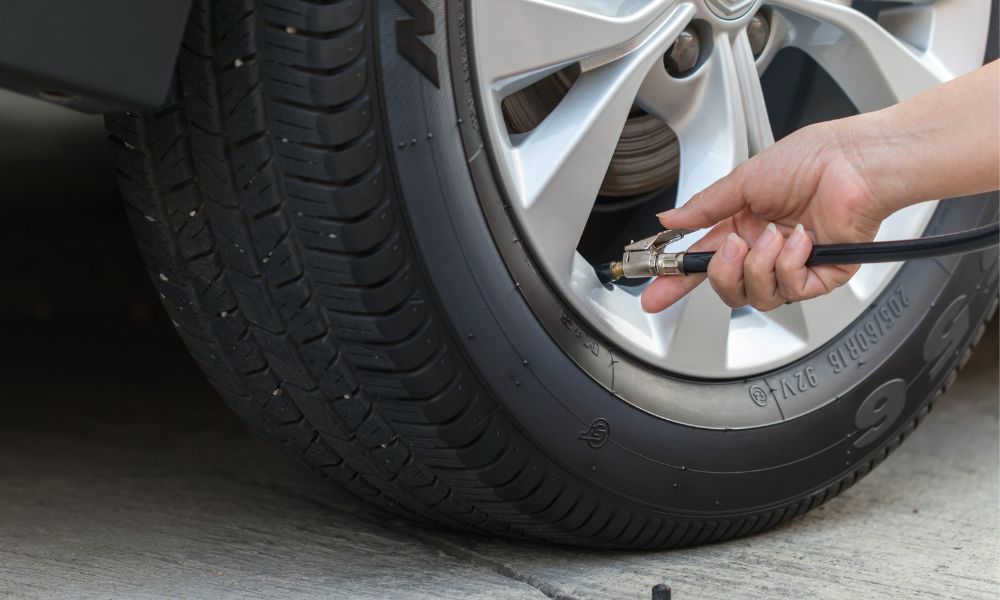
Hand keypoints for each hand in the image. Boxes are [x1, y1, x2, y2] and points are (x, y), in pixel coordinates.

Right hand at [641, 120, 890, 312]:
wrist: (855, 161)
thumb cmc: (812, 159)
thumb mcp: (744, 180)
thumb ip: (704, 207)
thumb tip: (670, 219)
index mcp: (743, 226)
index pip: (704, 262)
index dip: (676, 280)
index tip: (654, 293)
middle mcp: (765, 248)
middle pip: (728, 288)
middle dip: (722, 272)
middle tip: (729, 247)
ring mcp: (792, 264)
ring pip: (758, 295)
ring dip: (759, 266)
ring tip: (773, 237)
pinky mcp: (822, 275)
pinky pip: (792, 290)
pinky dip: (790, 265)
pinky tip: (801, 241)